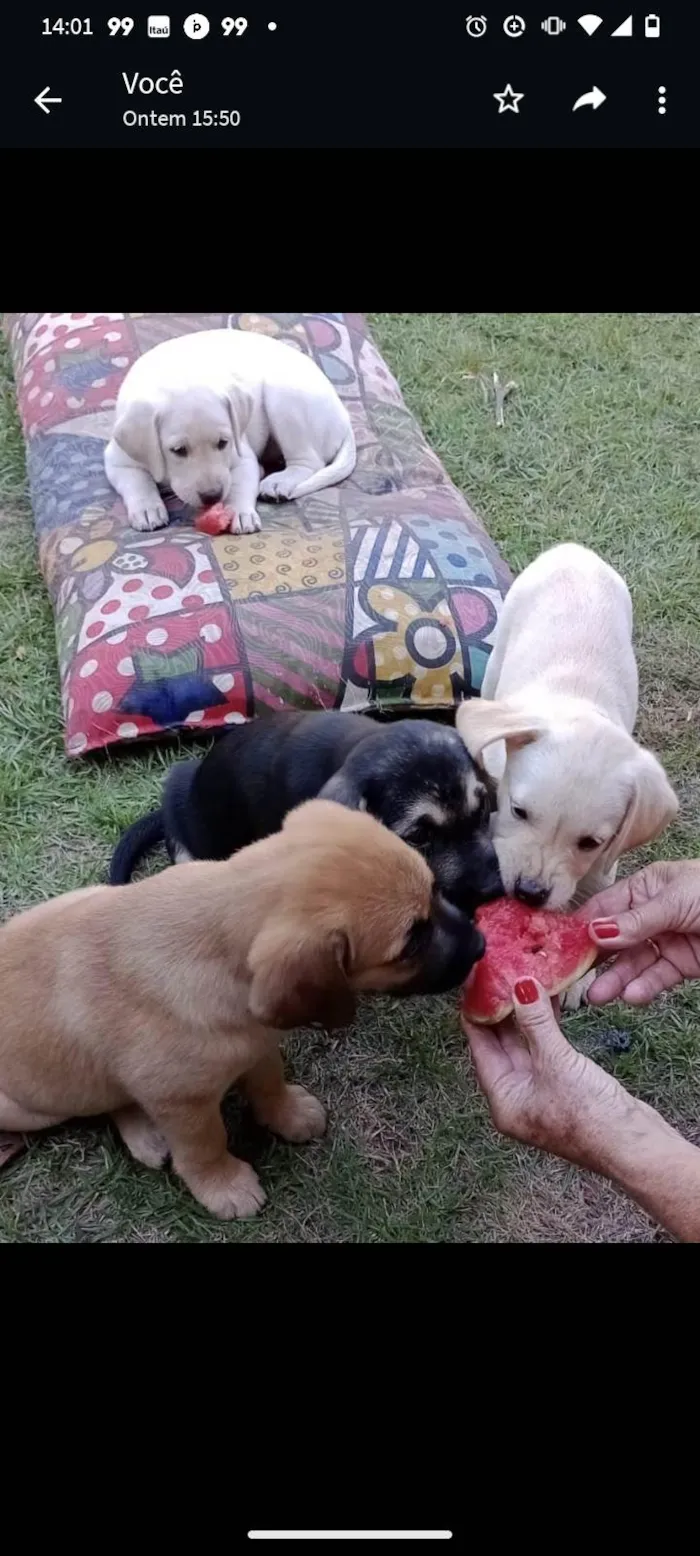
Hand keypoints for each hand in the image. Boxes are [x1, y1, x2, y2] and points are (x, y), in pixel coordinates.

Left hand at [463, 979, 636, 1171]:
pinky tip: (550, 1005)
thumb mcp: (556, 1062)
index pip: (479, 1048)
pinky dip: (547, 1029)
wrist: (634, 1145)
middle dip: (502, 1011)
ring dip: (526, 1017)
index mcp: (503, 1100)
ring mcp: (541, 1094)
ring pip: (526, 1046)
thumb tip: (520, 987)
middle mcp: (517, 1098)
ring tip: (525, 982)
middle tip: (500, 976)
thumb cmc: (590, 1117)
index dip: (476, 1014)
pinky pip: (547, 1051)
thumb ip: (535, 1023)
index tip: (475, 985)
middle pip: (501, 1046)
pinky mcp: (565, 1088)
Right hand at [579, 860, 699, 1005]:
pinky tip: (632, 995)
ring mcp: (667, 940)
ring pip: (634, 962)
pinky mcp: (682, 964)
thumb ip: (636, 920)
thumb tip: (596, 931)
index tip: (558, 947)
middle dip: (595, 959)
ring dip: (616, 979)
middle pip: (616, 939)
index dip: (582, 927)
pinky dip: (644, 987)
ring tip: (598, 996)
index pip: (605, 907)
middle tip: (571, 978)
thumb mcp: (675, 900)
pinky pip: (658, 976)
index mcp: (647, 886)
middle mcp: (652, 913)